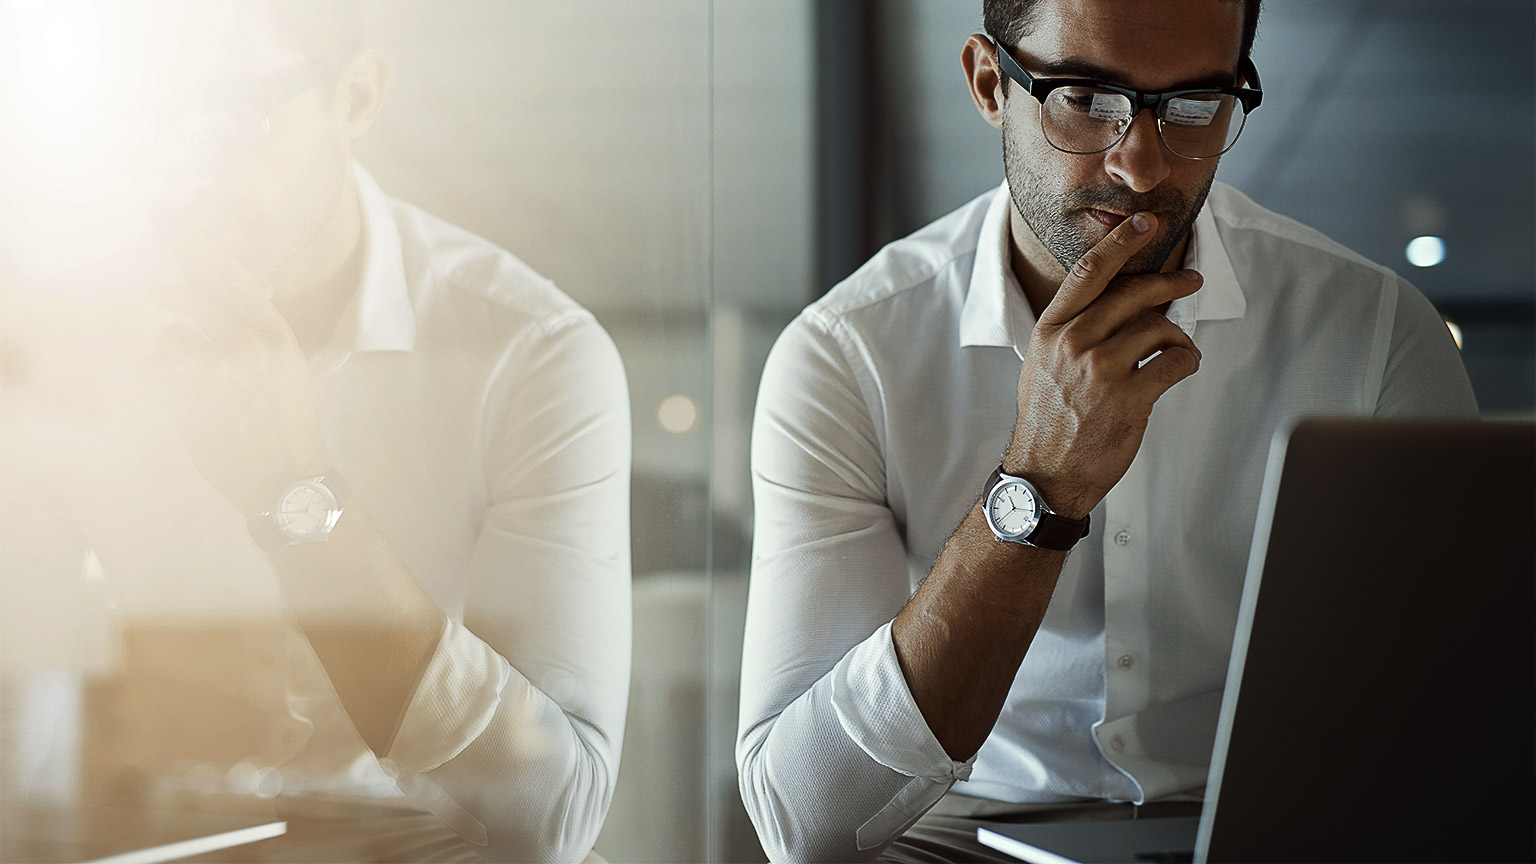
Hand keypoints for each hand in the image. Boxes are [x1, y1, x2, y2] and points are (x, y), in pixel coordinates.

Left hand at [143, 253, 330, 517]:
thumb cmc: (287, 426)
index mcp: (278, 338)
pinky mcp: (189, 398)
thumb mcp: (290, 371)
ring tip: (185, 374)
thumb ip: (260, 335)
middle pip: (195, 294)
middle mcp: (249, 347)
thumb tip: (225, 301)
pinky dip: (157, 375)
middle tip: (144, 272)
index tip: (178, 223)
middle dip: (166, 281)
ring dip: (169, 348)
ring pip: (170, 334)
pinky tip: (174, 393)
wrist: (285, 481)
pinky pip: (155, 367)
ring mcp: (217, 372)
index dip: (203, 248)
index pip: (235, 279)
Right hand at [1004, 212, 1202, 518]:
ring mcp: (1101, 370)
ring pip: (1159, 327)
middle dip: (1170, 282)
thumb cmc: (1047, 420)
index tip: (1144, 223)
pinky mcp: (1130, 398)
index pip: (1089, 272)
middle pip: (1133, 293)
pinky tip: (1181, 367)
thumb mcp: (1042, 363)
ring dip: (1177, 335)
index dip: (1121, 242)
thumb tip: (1119, 300)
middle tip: (1190, 280)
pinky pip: (1176, 361)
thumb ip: (1073, 329)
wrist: (1045, 474)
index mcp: (1051, 330)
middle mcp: (1074, 343)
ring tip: (1177, 349)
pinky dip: (1187, 360)